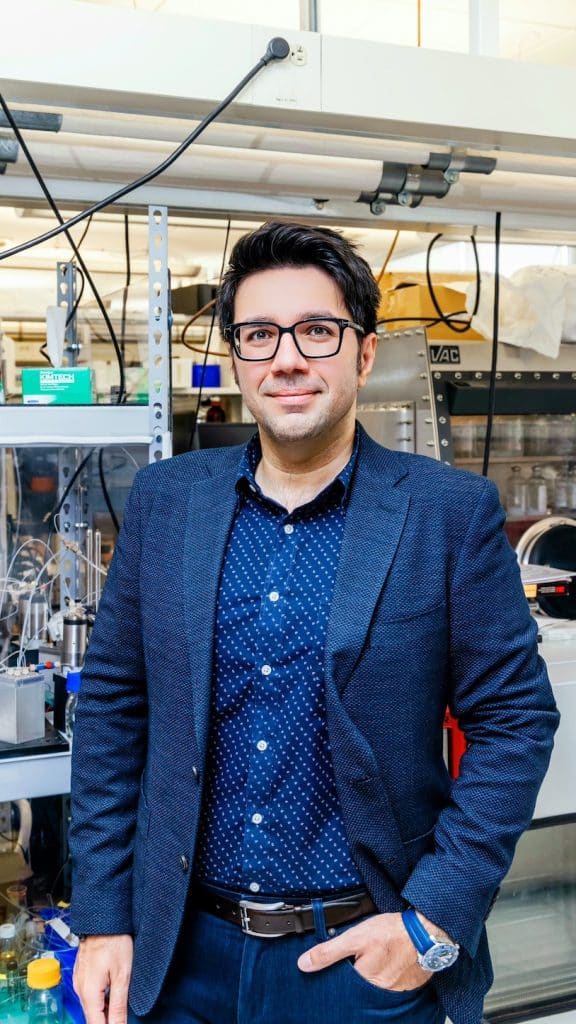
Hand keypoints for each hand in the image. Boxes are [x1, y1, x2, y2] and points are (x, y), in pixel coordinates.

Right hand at [73, 934, 133, 1023]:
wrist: (103, 918)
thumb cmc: (115, 942)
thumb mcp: (122, 975)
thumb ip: (119, 1005)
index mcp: (88, 993)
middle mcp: (80, 990)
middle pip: (92, 1017)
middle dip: (107, 1022)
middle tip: (123, 1018)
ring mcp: (79, 981)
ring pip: (91, 1007)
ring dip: (104, 1013)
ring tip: (121, 1010)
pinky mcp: (82, 975)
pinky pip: (89, 995)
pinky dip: (100, 1001)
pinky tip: (113, 996)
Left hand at [297, 912, 431, 991]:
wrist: (426, 932)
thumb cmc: (392, 932)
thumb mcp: (354, 937)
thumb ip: (329, 952)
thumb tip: (304, 964)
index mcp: (363, 982)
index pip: (341, 986)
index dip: (338, 975)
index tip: (342, 963)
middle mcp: (379, 992)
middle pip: (358, 989)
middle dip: (356, 976)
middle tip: (365, 957)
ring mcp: (395, 992)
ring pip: (374, 988)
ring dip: (373, 976)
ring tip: (377, 958)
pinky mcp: (407, 987)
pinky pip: (391, 986)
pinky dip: (387, 976)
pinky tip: (388, 963)